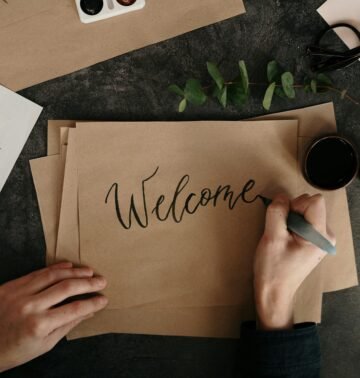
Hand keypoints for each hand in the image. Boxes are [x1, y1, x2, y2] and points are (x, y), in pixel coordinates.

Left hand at [0, 262, 107, 371]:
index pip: (75, 309)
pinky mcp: (11, 286)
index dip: (92, 302)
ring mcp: (19, 294)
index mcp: (39, 325)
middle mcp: (30, 307)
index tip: (104, 299)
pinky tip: (69, 266)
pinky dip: (56, 268)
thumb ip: (68, 325)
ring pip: (54, 276)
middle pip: (67, 288)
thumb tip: (90, 311)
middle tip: (102, 281)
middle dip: (89, 283)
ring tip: (89, 272)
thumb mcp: (44, 345)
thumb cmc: (15, 350)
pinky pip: (38, 272)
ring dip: (75, 272)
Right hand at [254, 193, 334, 330]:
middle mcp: (326, 235)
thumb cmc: (273, 268)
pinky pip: (303, 221)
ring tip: (282, 237)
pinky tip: (285, 239)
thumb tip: (281, 197)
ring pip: (305, 211)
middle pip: (310, 205)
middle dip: (292, 212)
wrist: (274, 291)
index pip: (314, 201)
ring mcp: (321, 239)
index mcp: (320, 235)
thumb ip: (277, 213)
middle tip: (281, 232)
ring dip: (290, 219)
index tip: (284, 222)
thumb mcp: (272, 238)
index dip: (295, 205)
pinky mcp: (314, 241)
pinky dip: (292, 225)